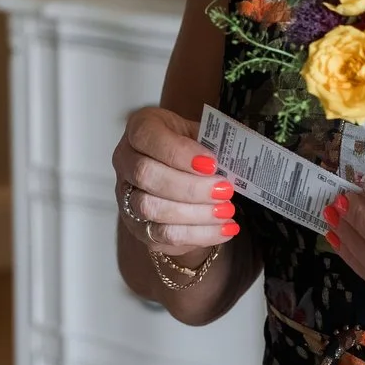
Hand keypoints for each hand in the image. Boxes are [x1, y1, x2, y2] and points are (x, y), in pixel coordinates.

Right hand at [111, 107, 239, 256]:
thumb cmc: (192, 149)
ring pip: (152, 209)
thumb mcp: (201, 134)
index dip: (180, 153)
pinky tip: (224, 229)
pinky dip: (199, 235)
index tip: (212, 164)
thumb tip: (238, 156)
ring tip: (227, 211)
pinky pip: (164, 235)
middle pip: (147, 176)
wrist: (181, 174)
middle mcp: (126, 161)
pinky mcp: (139, 227)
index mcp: (140, 129)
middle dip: (190, 187)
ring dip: (195, 213)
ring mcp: (127, 196)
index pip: (149, 138)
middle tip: (225, 190)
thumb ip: (214, 141)